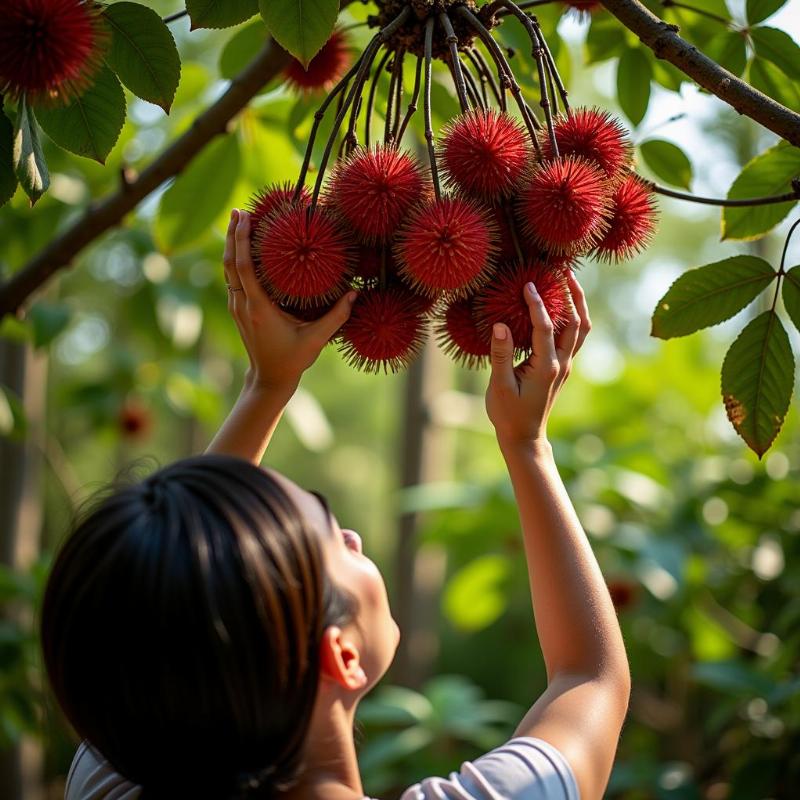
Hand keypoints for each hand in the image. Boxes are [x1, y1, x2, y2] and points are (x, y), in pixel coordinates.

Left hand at [223, 208, 356, 393]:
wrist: (269, 379)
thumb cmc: (292, 360)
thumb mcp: (317, 339)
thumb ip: (336, 316)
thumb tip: (354, 293)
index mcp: (258, 308)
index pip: (244, 267)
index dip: (242, 241)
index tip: (245, 218)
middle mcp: (242, 305)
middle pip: (230, 263)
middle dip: (233, 235)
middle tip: (240, 210)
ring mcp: (237, 307)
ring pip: (228, 270)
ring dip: (232, 245)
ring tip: (240, 222)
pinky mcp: (239, 310)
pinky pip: (233, 279)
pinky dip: (236, 260)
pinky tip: (244, 249)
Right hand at [485, 272, 590, 449]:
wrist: (524, 437)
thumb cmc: (508, 414)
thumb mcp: (499, 386)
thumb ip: (500, 355)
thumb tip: (500, 324)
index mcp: (546, 367)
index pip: (545, 327)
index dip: (537, 304)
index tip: (529, 284)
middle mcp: (562, 364)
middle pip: (577, 323)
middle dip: (572, 295)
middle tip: (563, 271)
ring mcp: (565, 365)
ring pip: (580, 329)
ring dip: (578, 304)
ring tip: (569, 282)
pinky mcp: (562, 367)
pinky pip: (573, 337)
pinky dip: (571, 317)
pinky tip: (561, 306)